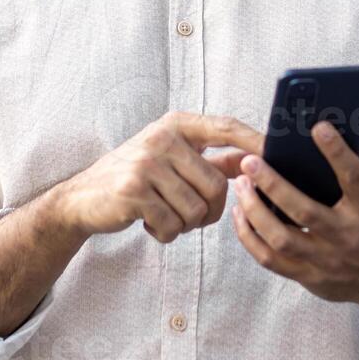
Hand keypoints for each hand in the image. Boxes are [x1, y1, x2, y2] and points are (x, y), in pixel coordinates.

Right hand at [56, 111, 263, 243]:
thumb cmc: (135, 178)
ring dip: (185, 225)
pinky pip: (173, 225)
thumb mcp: (171, 158)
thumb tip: (253, 159)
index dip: (254, 141)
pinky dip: (166, 234)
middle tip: (187, 214)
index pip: (225, 127)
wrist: (82, 198)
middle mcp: (162, 138)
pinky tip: (148, 223)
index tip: (276, 154)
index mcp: (176, 125)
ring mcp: (146, 164)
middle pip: (217, 185)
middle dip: (209, 211)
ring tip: (163, 215)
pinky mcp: (133, 192)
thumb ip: (210, 158)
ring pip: (196, 210)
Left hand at [230, 123, 358, 310]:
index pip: (353, 178)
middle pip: (305, 212)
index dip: (337, 153)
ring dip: (256, 212)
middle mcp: (346, 236)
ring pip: (282, 239)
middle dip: (274, 186)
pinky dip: (250, 238)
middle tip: (250, 161)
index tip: (318, 128)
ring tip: (240, 184)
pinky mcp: (308, 275)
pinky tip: (240, 215)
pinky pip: (271, 260)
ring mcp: (325, 259)